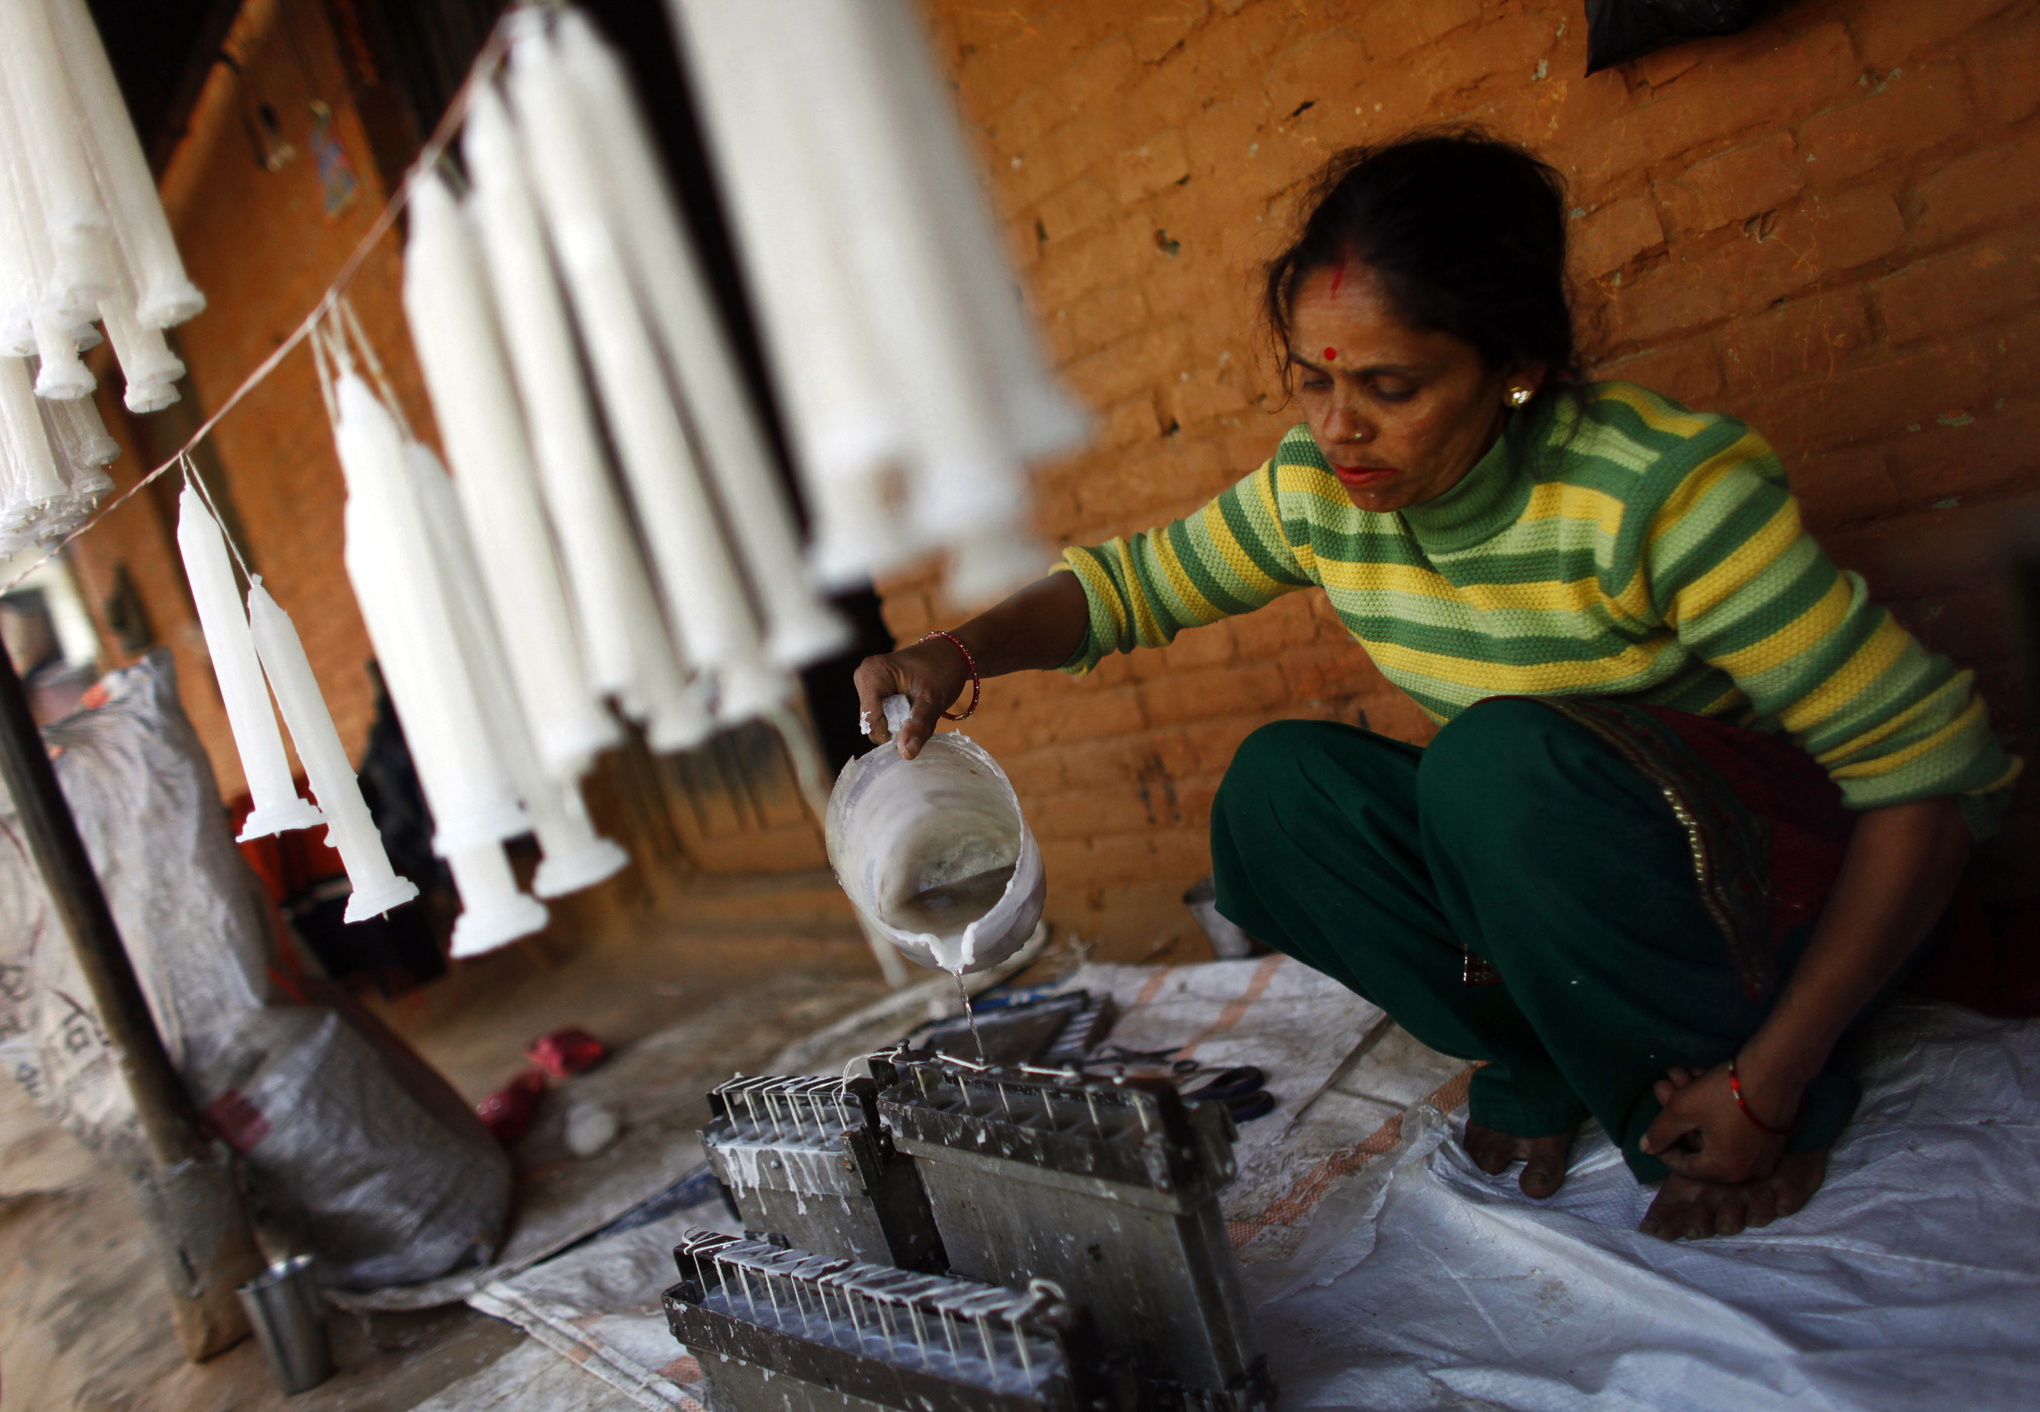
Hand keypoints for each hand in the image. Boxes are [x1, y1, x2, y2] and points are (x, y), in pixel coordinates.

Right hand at [852, 638, 969, 759]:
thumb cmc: (943, 671)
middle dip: (896, 728)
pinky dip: (897, 719)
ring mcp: (866, 683)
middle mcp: (863, 677)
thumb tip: (906, 753)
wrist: (951, 655)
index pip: (871, 720)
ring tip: (917, 709)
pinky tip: (911, 708)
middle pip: (872, 723)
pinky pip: (880, 716)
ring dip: (898, 724)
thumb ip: (918, 726)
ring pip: (877, 722)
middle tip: (919, 715)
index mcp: (872, 674)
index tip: (915, 728)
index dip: (891, 732)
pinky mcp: (872, 690)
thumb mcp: (933, 700)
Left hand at [1637, 1062, 1795, 1185]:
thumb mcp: (1684, 1109)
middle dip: (1678, 1113)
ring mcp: (1764, 1153)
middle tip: (1666, 1085)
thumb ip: (1661, 1132)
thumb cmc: (1726, 1094)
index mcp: (1725, 1171)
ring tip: (1681, 1073)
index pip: (1684, 1166)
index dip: (1663, 1147)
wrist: (1777, 1068)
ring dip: (1695, 1103)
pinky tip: (1702, 1077)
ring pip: (1717, 1130)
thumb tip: (1645, 1149)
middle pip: (1701, 1143)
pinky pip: (1738, 1127)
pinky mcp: (1773, 1133)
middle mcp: (1748, 1169)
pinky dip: (1717, 1107)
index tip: (1652, 1129)